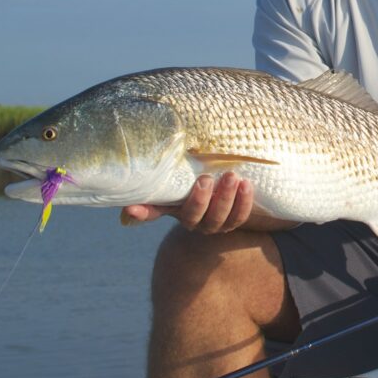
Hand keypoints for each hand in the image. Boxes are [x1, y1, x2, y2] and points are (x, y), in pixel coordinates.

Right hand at [122, 172, 257, 233]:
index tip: (131, 209)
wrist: (231, 190)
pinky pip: (240, 217)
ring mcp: (214, 224)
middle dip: (200, 199)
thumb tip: (156, 154)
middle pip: (194, 216)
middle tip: (206, 179)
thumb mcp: (188, 173)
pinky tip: (246, 184)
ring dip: (226, 198)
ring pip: (220, 218)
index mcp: (175, 207)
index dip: (143, 212)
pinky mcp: (234, 222)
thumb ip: (175, 167)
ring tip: (232, 176)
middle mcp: (192, 220)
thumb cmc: (204, 176)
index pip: (154, 212)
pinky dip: (244, 202)